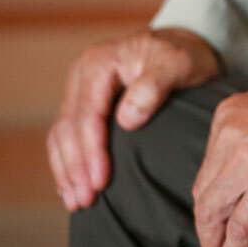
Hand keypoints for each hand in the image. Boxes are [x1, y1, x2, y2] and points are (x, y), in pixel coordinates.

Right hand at [47, 26, 220, 210]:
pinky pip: (67, 137)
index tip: (101, 182)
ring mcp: (79, 90)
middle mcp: (81, 76)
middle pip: (69, 129)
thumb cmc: (185, 55)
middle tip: (85, 201)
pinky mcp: (84, 104)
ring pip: (61, 137)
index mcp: (98, 64)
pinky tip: (72, 188)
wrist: (186, 45)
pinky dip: (67, 163)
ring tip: (77, 202)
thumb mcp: (178, 63)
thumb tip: (127, 119)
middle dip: (75, 168)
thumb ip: (154, 86)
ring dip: (67, 171)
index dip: (92, 152)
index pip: (87, 115)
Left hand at [191, 75, 247, 246]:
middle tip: (212, 246)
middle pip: (206, 192)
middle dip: (207, 223)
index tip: (215, 217)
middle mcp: (231, 134)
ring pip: (214, 211)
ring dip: (214, 241)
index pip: (208, 168)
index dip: (210, 198)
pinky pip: (241, 224)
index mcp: (230, 115)